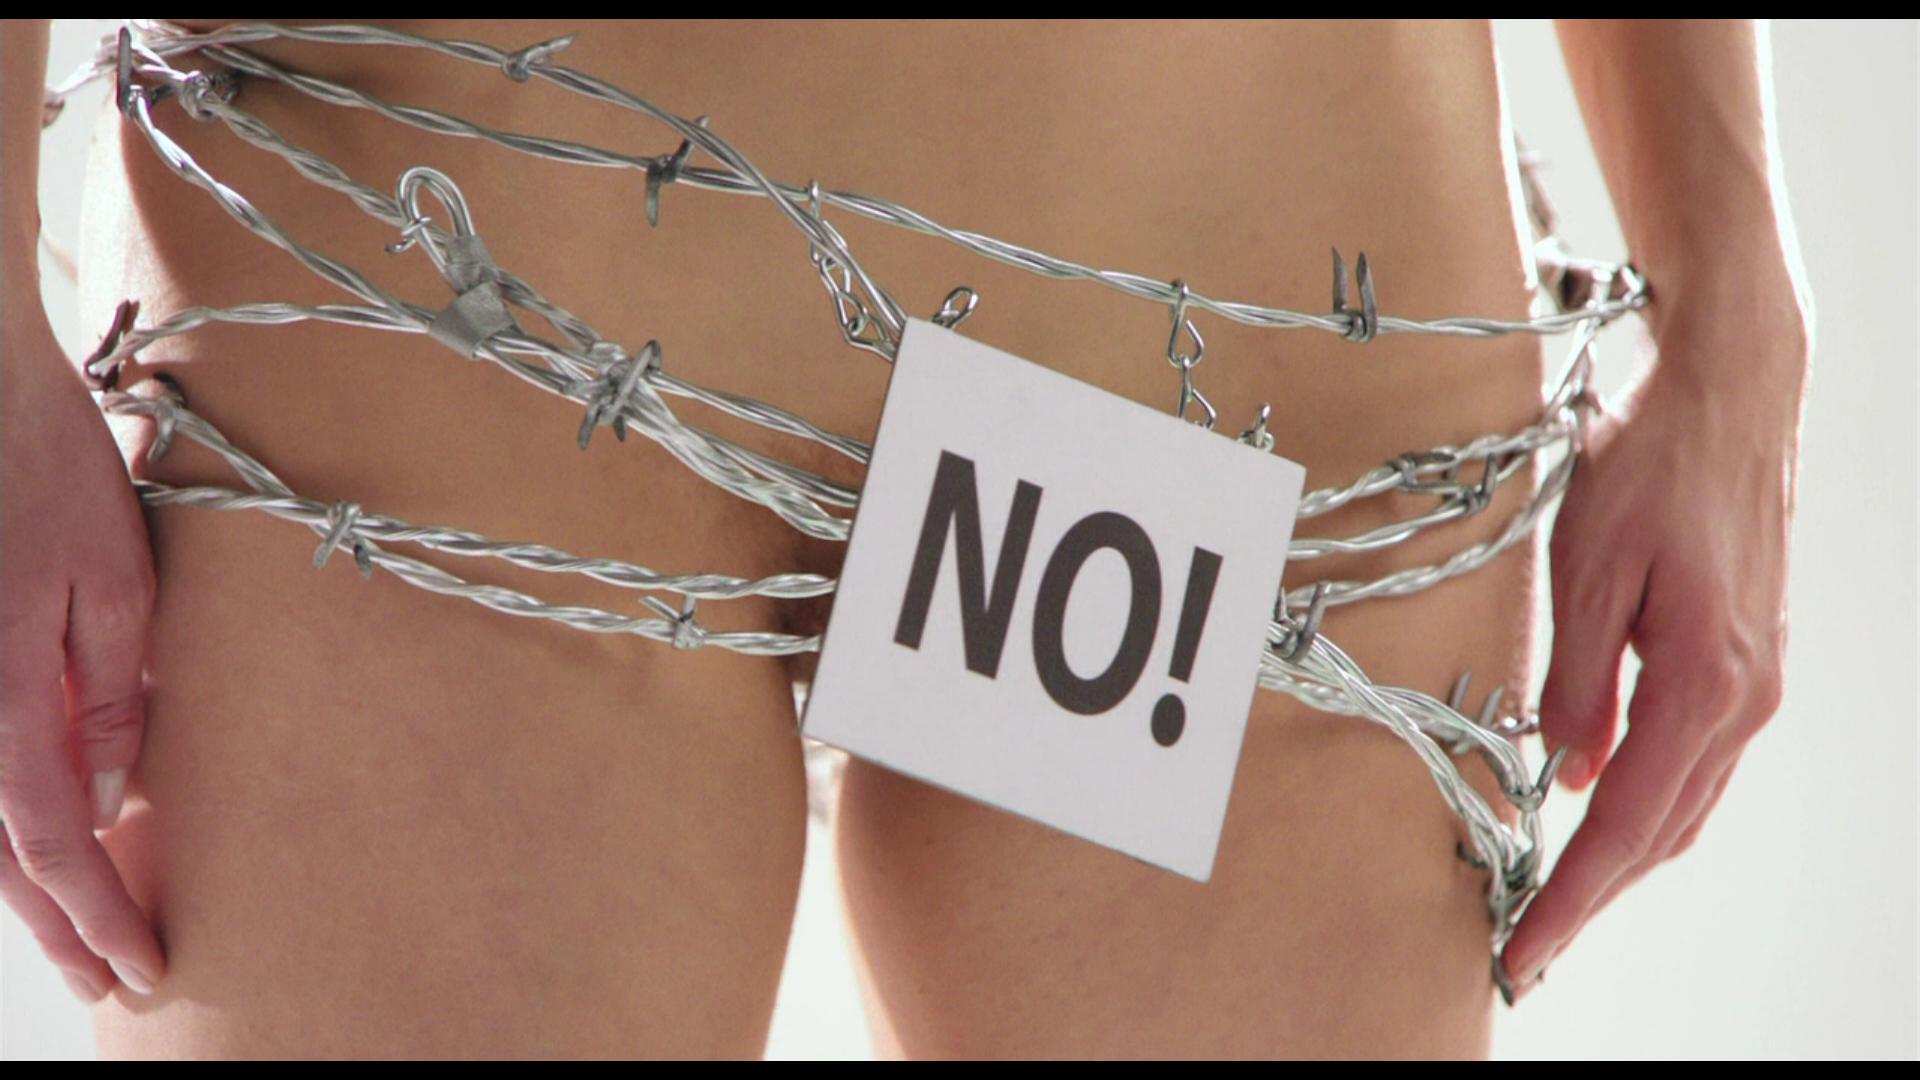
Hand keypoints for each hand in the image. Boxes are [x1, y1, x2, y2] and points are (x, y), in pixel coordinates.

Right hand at [0, 316, 166, 1002]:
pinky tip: (46, 846)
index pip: (50, 841)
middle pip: (0, 853)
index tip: (141, 965)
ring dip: (29, 886)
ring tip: (82, 937)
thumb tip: (108, 796)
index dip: (94, 912)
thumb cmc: (46, 467)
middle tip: (113, 980)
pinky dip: (5, 824)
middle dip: (61, 923)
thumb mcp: (114, 579)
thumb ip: (110, 695)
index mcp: (2, 695)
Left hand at [1501, 301, 1808, 998]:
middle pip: (1662, 830)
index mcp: (1704, 683)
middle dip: (1594, 893)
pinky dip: (1648, 802)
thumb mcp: (1587, 567)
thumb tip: (1565, 772)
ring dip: (1623, 855)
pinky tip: (1604, 810)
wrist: (1733, 390)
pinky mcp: (1745, 659)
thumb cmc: (1655, 460)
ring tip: (1558, 897)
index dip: (1573, 897)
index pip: (1624, 823)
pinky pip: (1695, 760)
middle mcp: (1744, 697)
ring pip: (1684, 802)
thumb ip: (1575, 680)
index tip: (1526, 948)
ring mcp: (1754, 680)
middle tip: (1528, 941)